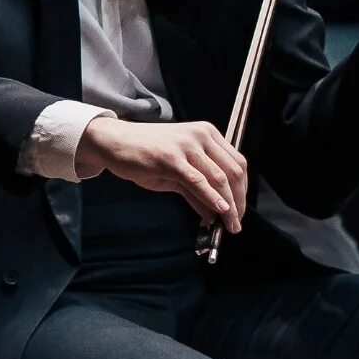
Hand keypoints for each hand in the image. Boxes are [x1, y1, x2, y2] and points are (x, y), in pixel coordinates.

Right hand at [75, 118, 248, 232]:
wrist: (115, 141)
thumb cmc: (146, 154)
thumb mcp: (178, 171)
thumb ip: (197, 190)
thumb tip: (214, 214)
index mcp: (208, 134)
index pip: (237, 163)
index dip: (243, 190)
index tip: (240, 210)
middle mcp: (202, 136)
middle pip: (234, 172)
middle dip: (239, 201)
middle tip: (237, 223)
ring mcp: (187, 146)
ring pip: (219, 178)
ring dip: (229, 206)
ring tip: (229, 224)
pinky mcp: (171, 158)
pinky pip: (198, 181)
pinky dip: (212, 198)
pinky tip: (219, 211)